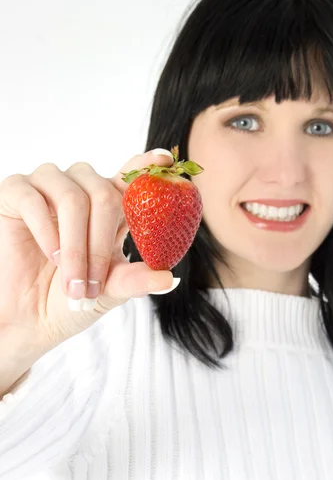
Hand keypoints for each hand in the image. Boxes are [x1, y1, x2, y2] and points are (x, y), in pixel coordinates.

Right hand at [0, 150, 174, 357]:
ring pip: (72, 198)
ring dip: (75, 246)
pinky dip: (46, 232)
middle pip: (103, 194)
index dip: (146, 166)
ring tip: (72, 282)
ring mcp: (49, 186)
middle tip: (94, 285)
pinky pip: (34, 199)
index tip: (165, 161)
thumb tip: (169, 277)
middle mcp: (82, 188)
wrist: (30, 318)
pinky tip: (51, 256)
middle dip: (100, 244)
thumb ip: (136, 280)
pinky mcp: (16, 192)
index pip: (132, 177)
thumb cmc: (72, 298)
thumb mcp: (110, 291)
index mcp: (111, 205)